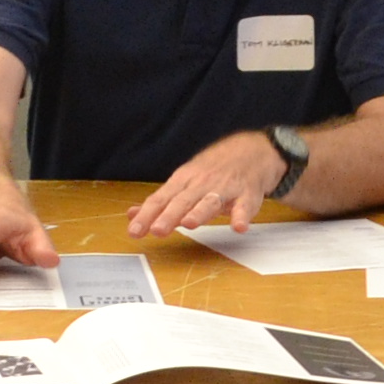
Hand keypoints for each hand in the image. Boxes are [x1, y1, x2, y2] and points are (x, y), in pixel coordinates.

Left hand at [134, 130, 296, 238]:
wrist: (250, 152)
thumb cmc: (213, 171)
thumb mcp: (184, 182)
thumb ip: (160, 202)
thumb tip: (132, 214)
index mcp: (184, 182)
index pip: (161, 199)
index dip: (147, 215)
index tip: (134, 231)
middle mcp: (202, 184)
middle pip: (183, 201)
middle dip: (169, 215)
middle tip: (157, 230)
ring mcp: (225, 189)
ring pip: (210, 201)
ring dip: (200, 212)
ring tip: (189, 224)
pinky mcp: (246, 196)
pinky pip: (244, 207)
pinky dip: (242, 216)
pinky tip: (238, 226)